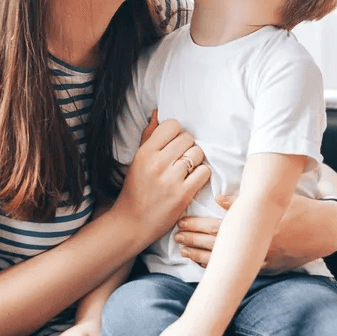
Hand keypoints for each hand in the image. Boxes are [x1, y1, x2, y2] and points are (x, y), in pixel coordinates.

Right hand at [112, 111, 209, 246]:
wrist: (132, 222)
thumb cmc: (135, 189)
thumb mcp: (137, 160)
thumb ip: (149, 136)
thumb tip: (158, 113)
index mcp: (145, 152)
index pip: (172, 126)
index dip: (176, 133)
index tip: (173, 143)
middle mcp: (157, 163)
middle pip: (187, 138)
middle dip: (187, 147)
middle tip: (181, 158)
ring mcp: (171, 179)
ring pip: (198, 153)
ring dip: (196, 160)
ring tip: (187, 169)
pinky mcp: (183, 194)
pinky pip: (204, 172)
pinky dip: (201, 175)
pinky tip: (192, 180)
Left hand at [175, 194, 336, 272]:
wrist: (324, 230)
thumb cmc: (298, 208)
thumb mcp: (275, 199)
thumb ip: (244, 200)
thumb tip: (218, 199)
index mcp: (255, 225)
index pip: (218, 227)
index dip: (197, 226)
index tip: (181, 223)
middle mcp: (256, 244)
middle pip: (217, 245)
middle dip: (194, 240)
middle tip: (176, 237)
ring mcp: (262, 258)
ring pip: (226, 261)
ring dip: (202, 256)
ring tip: (184, 251)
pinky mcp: (268, 267)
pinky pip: (239, 269)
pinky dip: (221, 268)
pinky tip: (206, 265)